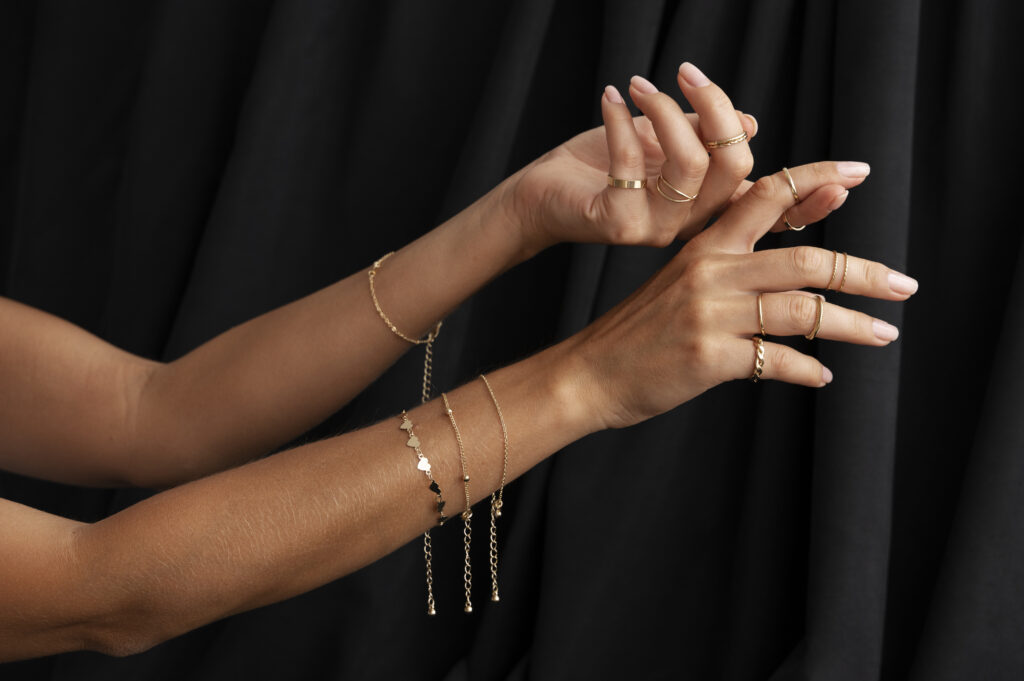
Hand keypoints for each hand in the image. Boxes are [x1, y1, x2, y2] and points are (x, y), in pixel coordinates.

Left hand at [505, 62, 757, 256]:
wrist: (543, 195)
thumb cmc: (599, 166)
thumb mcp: (657, 141)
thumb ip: (699, 134)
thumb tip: (749, 123)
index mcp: (703, 204)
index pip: (746, 168)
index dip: (738, 125)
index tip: (697, 80)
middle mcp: (688, 223)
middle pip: (733, 165)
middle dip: (714, 107)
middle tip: (682, 73)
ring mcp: (656, 228)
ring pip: (690, 163)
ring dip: (665, 110)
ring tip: (638, 86)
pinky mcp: (620, 224)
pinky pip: (631, 162)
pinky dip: (620, 120)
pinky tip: (610, 98)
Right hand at [562, 160, 917, 430]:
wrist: (589, 373)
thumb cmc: (638, 331)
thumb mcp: (677, 281)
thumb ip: (728, 267)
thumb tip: (791, 270)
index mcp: (704, 245)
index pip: (767, 195)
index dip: (816, 179)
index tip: (859, 173)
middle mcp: (711, 272)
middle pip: (805, 260)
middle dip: (863, 272)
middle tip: (902, 285)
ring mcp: (710, 314)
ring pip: (801, 311)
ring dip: (851, 325)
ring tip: (883, 334)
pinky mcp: (709, 357)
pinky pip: (777, 361)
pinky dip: (806, 370)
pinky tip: (822, 376)